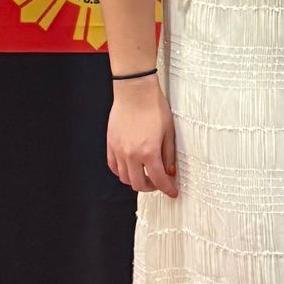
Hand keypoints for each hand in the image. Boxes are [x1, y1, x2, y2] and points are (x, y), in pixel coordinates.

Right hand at [107, 78, 176, 197]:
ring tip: (145, 174)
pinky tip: (130, 167)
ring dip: (136, 180)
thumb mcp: (169, 132)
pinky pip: (113, 166)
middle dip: (152, 187)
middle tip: (159, 183)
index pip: (159, 180)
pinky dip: (122, 171)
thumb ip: (168, 155)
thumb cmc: (154, 107)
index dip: (167, 189)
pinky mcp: (111, 144)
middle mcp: (131, 155)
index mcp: (149, 152)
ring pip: (125, 178)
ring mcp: (118, 150)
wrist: (135, 91)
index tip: (172, 192)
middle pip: (139, 184)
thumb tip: (169, 172)